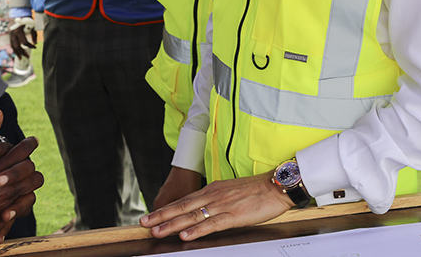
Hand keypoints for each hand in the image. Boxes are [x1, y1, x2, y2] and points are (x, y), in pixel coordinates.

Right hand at [0, 110, 43, 247]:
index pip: (24, 151)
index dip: (29, 145)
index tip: (31, 142)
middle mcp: (5, 187)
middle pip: (31, 172)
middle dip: (30, 165)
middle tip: (27, 162)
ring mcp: (3, 206)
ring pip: (30, 193)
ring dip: (28, 185)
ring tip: (23, 181)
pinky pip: (19, 212)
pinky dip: (19, 206)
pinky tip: (14, 201)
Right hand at [9, 17, 36, 59]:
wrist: (20, 14)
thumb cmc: (28, 20)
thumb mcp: (32, 26)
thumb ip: (34, 35)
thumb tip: (35, 44)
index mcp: (19, 31)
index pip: (24, 42)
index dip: (30, 46)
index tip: (35, 47)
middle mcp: (13, 33)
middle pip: (17, 46)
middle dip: (23, 52)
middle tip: (28, 57)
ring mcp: (10, 34)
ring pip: (13, 46)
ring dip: (17, 53)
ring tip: (21, 58)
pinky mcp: (10, 35)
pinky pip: (12, 44)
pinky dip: (15, 49)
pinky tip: (18, 53)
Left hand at [140, 172, 293, 240]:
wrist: (277, 185)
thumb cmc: (257, 190)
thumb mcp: (231, 192)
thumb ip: (216, 200)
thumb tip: (203, 211)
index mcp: (212, 190)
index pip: (184, 200)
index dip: (166, 209)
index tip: (151, 216)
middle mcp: (213, 196)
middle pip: (182, 207)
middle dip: (161, 216)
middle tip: (143, 223)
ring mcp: (222, 205)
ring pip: (192, 216)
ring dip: (172, 224)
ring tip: (156, 231)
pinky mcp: (233, 215)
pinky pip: (211, 224)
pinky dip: (196, 230)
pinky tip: (185, 235)